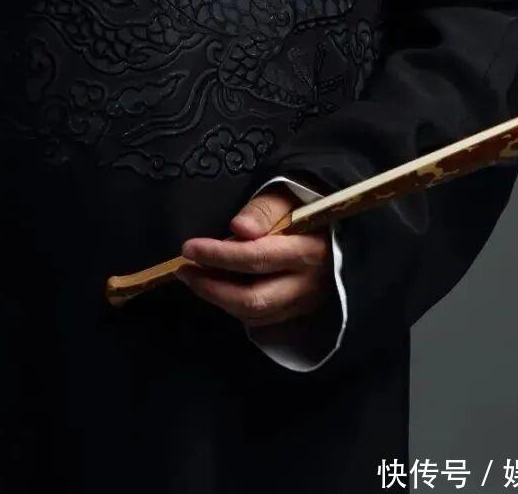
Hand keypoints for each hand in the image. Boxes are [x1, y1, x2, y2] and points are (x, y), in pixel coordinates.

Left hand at [173, 187, 336, 330]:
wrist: (334, 226)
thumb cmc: (304, 206)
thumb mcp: (286, 196)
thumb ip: (263, 210)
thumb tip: (238, 229)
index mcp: (308, 250)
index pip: (257, 258)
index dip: (219, 255)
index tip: (188, 248)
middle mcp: (308, 284)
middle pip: (254, 297)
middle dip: (212, 287)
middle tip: (183, 271)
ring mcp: (305, 303)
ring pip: (256, 314)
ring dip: (218, 299)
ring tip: (193, 278)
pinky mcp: (299, 313)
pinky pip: (263, 320)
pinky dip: (235, 308)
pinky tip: (218, 291)